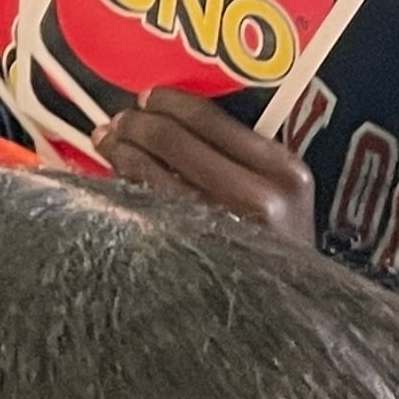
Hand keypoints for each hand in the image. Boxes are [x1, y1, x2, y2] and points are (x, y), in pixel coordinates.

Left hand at [99, 87, 316, 247]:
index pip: (208, 117)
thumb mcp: (281, 190)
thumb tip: (170, 115)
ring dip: (120, 149)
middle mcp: (257, 196)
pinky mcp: (194, 251)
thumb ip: (242, 153)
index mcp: (283, 170)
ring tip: (108, 140)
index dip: (168, 101)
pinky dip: (125, 182)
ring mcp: (223, 227)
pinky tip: (117, 174)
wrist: (291, 300)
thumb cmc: (280, 239)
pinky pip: (146, 205)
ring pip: (150, 171)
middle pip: (172, 140)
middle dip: (136, 122)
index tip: (148, 97)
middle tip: (121, 119)